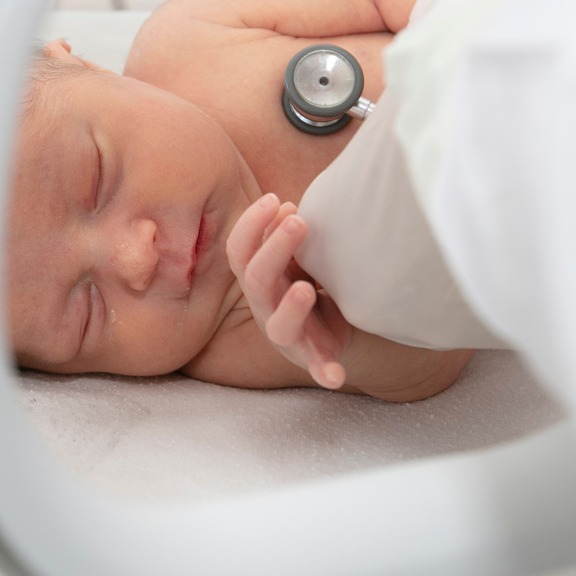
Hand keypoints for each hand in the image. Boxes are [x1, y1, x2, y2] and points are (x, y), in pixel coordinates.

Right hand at [226, 193, 352, 389]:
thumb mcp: (293, 258)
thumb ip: (284, 234)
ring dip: (291, 309)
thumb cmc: (304, 283)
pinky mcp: (316, 358)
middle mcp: (266, 309)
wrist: (328, 329)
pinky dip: (325, 371)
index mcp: (258, 281)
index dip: (250, 225)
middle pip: (257, 281)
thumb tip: (284, 206)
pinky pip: (318, 368)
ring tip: (307, 289)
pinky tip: (335, 376)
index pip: (240, 252)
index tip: (273, 198)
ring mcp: (291, 337)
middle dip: (275, 250)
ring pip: (280, 327)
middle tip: (299, 222)